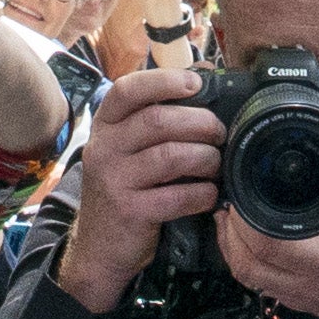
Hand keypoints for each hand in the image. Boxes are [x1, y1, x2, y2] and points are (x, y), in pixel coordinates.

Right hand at [58, 65, 232, 313]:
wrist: (99, 246)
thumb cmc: (125, 189)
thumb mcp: (128, 148)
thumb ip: (157, 113)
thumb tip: (203, 72)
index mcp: (105, 126)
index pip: (127, 90)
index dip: (164, 81)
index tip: (196, 84)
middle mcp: (104, 149)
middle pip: (158, 121)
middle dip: (200, 123)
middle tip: (219, 133)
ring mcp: (114, 181)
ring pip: (171, 156)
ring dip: (205, 158)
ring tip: (215, 164)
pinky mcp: (130, 211)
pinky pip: (177, 196)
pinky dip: (202, 194)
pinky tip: (208, 195)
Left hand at [207, 128, 318, 318]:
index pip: (268, 243)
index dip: (246, 218)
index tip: (242, 193)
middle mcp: (307, 283)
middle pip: (246, 262)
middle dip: (230, 230)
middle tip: (231, 200)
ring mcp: (298, 297)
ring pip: (246, 276)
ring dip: (231, 247)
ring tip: (231, 217)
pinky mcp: (296, 302)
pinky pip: (257, 283)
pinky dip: (244, 261)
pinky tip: (244, 240)